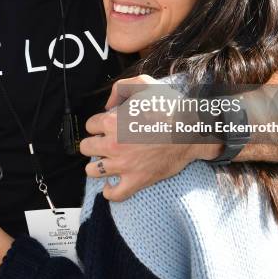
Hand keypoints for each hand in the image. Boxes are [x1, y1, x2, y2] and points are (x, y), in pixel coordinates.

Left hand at [80, 75, 200, 201]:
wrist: (191, 131)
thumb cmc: (170, 107)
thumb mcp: (144, 84)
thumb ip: (121, 88)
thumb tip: (108, 104)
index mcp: (113, 121)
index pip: (90, 125)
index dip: (98, 124)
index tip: (107, 127)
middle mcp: (113, 144)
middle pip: (86, 147)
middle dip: (94, 143)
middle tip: (106, 143)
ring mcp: (123, 164)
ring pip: (93, 170)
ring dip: (97, 165)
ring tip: (106, 161)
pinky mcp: (136, 180)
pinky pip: (113, 194)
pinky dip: (109, 191)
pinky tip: (111, 183)